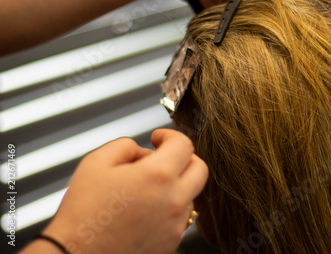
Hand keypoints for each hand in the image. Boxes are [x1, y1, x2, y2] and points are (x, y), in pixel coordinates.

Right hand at [39, 130, 207, 253]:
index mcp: (158, 176)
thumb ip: (127, 145)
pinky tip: (145, 209)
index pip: (184, 144)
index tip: (157, 138)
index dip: (170, 135)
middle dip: (184, 158)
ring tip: (146, 188)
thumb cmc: (83, 211)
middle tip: (163, 158)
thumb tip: (145, 152)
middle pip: (200, 169)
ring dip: (176, 185)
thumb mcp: (97, 161)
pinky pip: (180, 217)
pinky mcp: (171, 243)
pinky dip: (169, 208)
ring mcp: (175, 225)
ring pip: (190, 194)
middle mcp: (174, 201)